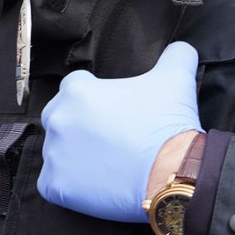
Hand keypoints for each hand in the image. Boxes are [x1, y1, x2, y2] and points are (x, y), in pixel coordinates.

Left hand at [38, 41, 203, 221]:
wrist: (173, 174)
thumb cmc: (167, 127)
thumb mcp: (177, 78)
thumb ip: (176, 54)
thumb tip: (182, 47)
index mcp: (78, 92)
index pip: (74, 86)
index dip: (94, 95)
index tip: (110, 108)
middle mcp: (60, 121)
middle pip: (59, 116)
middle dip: (79, 124)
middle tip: (108, 135)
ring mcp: (56, 156)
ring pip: (57, 151)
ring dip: (75, 154)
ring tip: (106, 161)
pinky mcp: (56, 186)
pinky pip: (52, 183)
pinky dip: (69, 184)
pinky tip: (94, 182)